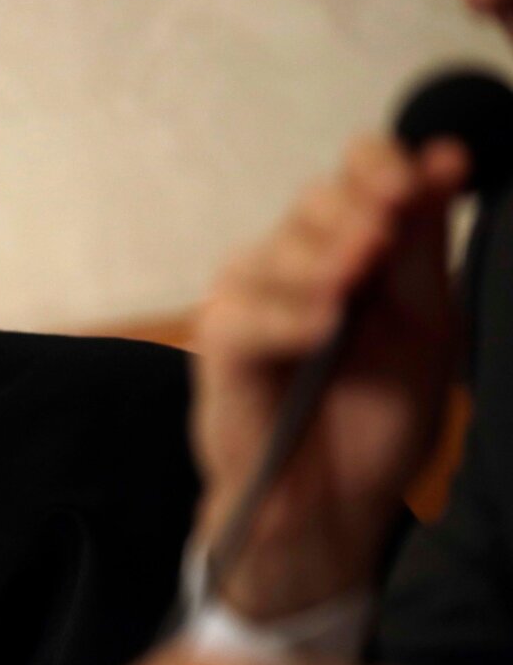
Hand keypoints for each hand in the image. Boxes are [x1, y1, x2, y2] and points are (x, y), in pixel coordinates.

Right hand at [194, 134, 467, 617]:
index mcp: (348, 251)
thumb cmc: (377, 420)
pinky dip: (287, 319)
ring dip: (324, 266)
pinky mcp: (218, 351)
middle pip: (313, 203)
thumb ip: (423, 247)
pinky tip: (323, 330)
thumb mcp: (425, 326)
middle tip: (384, 242)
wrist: (334, 507)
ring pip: (276, 252)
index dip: (381, 165)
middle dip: (357, 214)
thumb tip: (445, 157)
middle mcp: (291, 266)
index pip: (354, 174)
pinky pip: (243, 316)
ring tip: (352, 300)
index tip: (424, 179)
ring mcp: (248, 304)